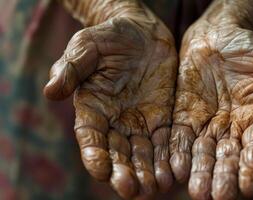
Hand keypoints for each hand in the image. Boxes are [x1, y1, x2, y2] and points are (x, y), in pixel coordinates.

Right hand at [44, 1, 176, 198]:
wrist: (142, 32)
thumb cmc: (109, 36)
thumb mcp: (87, 46)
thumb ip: (71, 68)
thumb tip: (50, 92)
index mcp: (93, 109)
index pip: (91, 137)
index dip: (94, 155)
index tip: (101, 171)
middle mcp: (116, 121)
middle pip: (118, 153)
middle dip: (124, 172)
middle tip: (131, 190)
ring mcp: (141, 122)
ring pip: (143, 153)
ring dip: (148, 172)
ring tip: (155, 187)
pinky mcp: (163, 118)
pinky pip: (167, 141)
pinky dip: (170, 157)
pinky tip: (174, 172)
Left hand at [169, 17, 252, 199]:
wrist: (216, 36)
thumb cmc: (250, 47)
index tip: (248, 185)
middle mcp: (233, 128)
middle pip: (229, 157)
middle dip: (224, 176)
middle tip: (218, 196)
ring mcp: (207, 124)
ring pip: (203, 152)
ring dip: (199, 171)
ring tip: (196, 191)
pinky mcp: (185, 116)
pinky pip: (180, 137)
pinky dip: (178, 153)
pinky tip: (175, 167)